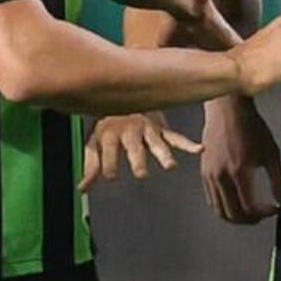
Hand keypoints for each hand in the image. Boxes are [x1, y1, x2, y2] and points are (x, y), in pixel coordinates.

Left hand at [85, 111, 201, 184]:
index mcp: (110, 134)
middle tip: (141, 174)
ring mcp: (147, 130)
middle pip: (133, 148)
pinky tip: (199, 149)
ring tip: (171, 167)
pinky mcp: (161, 128)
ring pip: (156, 143)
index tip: (111, 177)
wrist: (123, 91)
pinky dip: (188, 144)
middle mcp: (130, 131)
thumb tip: (82, 189)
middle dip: (137, 160)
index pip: (109, 153)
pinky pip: (176, 137)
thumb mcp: (94, 141)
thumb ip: (90, 166)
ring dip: (163, 155)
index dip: (109, 165)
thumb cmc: (108, 122)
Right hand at [202, 96, 280, 224]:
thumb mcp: (271, 152)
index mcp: (239, 171)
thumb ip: (278, 180)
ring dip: (237, 217)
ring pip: (220, 210)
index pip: (250, 208)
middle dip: (251, 219)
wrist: (227, 109)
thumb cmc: (251, 127)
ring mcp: (209, 175)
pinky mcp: (203, 172)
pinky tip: (237, 201)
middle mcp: (221, 176)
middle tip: (263, 215)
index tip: (274, 209)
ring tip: (251, 212)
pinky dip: (225, 207)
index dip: (265, 214)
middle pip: (233, 214)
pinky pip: (212, 199)